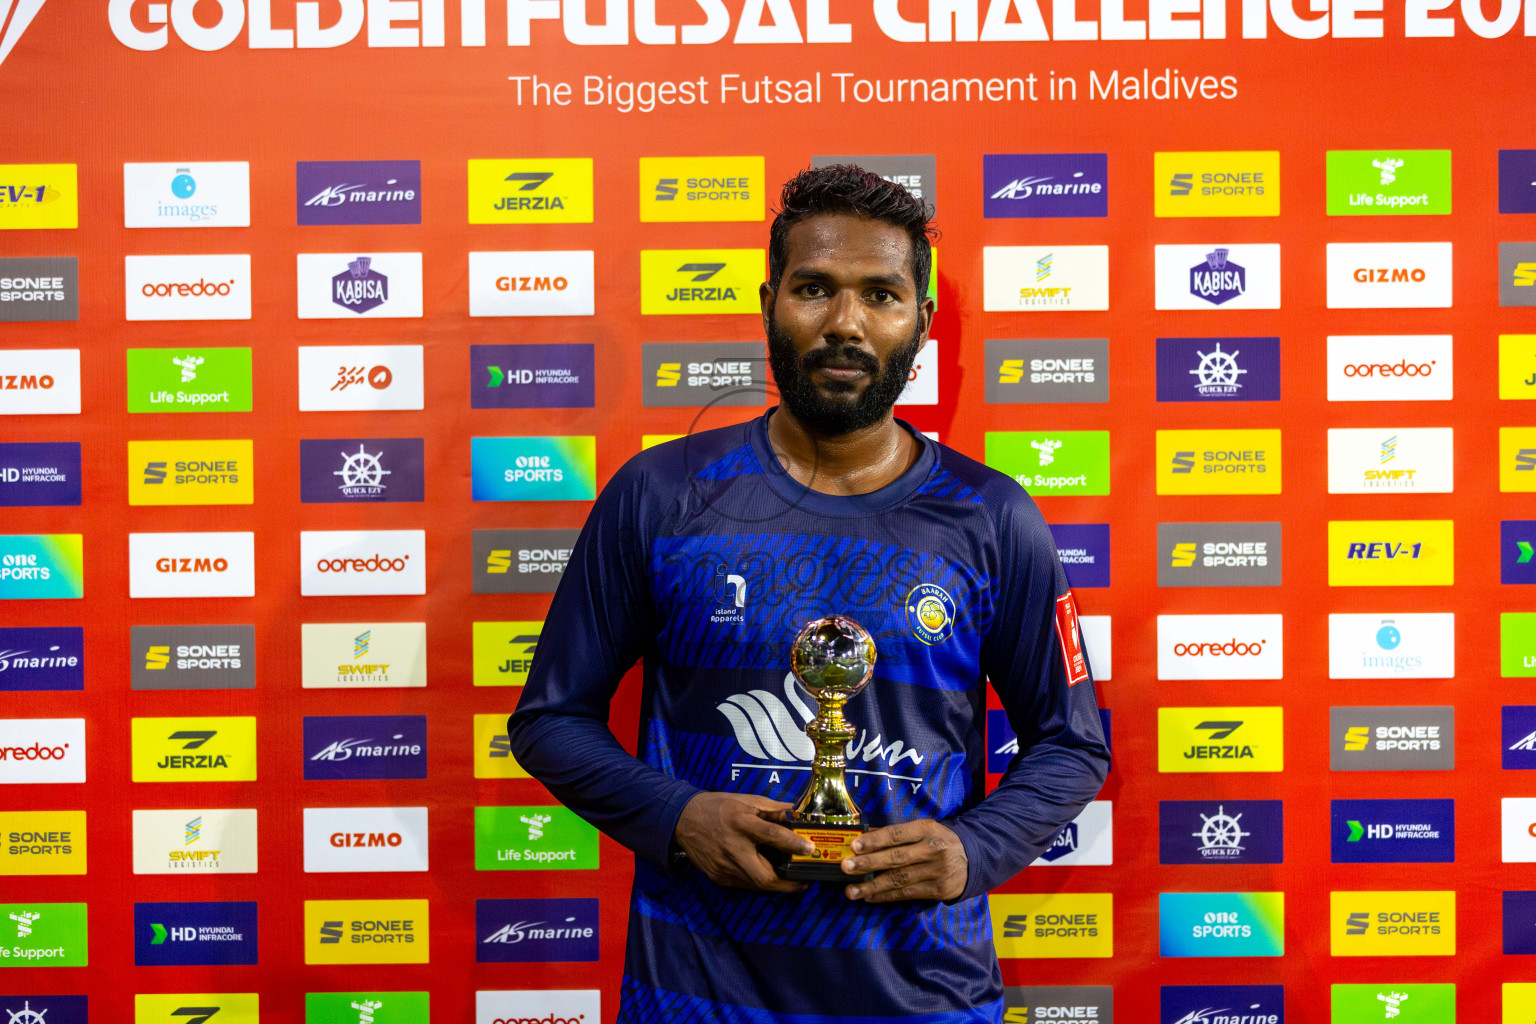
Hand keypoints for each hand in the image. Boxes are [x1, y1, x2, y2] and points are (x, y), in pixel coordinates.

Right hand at [673, 791, 813, 893]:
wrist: (683, 819)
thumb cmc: (719, 806)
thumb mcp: (748, 800)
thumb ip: (775, 809)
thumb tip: (799, 813)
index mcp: (740, 823)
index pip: (770, 835)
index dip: (792, 843)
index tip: (810, 849)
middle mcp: (732, 848)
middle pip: (763, 875)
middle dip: (787, 882)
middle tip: (804, 880)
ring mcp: (723, 867)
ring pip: (755, 885)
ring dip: (776, 884)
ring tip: (792, 880)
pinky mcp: (718, 877)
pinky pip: (744, 885)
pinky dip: (759, 883)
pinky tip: (768, 876)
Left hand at [841, 819, 967, 902]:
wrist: (973, 858)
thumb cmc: (939, 841)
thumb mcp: (923, 830)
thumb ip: (897, 834)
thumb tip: (864, 836)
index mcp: (926, 829)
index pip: (896, 835)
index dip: (874, 840)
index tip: (854, 846)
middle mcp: (932, 849)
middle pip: (896, 858)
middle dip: (869, 863)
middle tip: (846, 868)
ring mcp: (937, 871)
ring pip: (899, 880)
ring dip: (872, 886)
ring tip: (851, 891)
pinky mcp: (939, 890)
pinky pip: (907, 894)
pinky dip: (887, 896)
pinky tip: (870, 897)